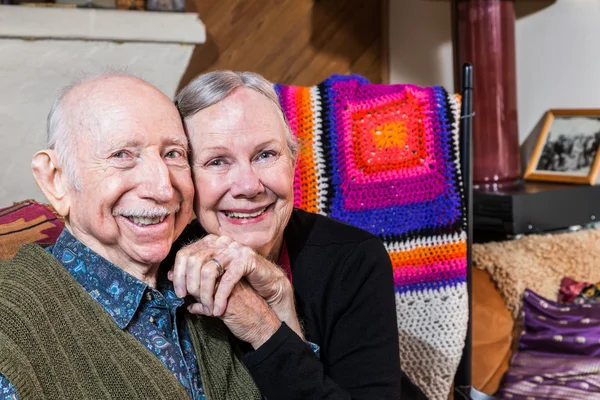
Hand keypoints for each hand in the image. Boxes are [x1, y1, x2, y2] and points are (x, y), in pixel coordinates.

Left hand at [169, 234, 303, 338]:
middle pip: (194, 261)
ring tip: (207, 308)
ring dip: (205, 293)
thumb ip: (193, 275)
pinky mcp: (247, 260)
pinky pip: (227, 280)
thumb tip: (170, 275)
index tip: (178, 292)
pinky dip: (220, 297)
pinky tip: (219, 310)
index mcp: (211, 243)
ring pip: (209, 271)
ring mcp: (235, 249)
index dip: (178, 273)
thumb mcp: (212, 279)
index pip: (185, 253)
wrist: (265, 286)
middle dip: (189, 284)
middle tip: (188, 299)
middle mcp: (222, 242)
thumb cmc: (236, 284)